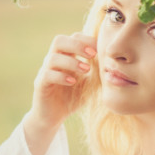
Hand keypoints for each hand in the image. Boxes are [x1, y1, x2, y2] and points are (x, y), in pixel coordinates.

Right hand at [23, 32, 96, 154]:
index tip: (100, 49)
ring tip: (85, 70)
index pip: (74, 37)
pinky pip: (47, 75)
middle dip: (77, 45)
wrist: (53, 117)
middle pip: (59, 40)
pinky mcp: (40, 84)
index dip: (87, 40)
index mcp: (66, 56)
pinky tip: (73, 82)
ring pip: (53, 57)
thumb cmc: (73, 97)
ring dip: (71, 62)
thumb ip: (98, 71)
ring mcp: (45, 71)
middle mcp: (53, 60)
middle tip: (92, 54)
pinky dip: (61, 76)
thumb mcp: (90, 83)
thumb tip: (115, 62)